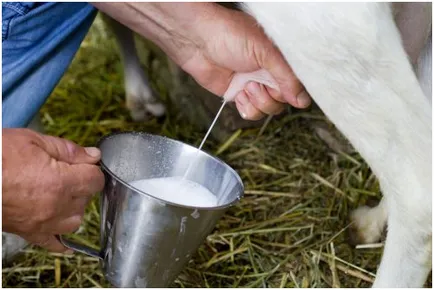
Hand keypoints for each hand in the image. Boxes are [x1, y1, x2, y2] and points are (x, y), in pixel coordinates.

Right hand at [2, 129, 104, 251]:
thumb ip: (68, 150)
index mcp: (60, 182)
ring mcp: (42, 222)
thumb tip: (93, 156)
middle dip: (81, 185)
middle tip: (66, 173)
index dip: (92, 169)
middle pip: (86, 199)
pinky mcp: (28, 232)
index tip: (85, 164)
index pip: (96, 180)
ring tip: (60, 194)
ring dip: (73, 208)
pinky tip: (66, 239)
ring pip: (75, 221)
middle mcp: (55, 206)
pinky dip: (61, 241)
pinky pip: (53, 244)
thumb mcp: (33, 140)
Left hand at [93, 3, 310, 120]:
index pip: (297, 86)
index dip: (291, 92)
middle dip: (270, 97)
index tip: (279, 88)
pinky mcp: (238, 95)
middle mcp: (269, 74)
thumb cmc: (230, 34)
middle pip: (283, 102)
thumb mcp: (265, 51)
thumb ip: (286, 76)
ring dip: (257, 102)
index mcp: (280, 60)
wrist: (197, 40)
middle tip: (256, 82)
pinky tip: (238, 93)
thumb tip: (302, 100)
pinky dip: (246, 107)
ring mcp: (254, 85)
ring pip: (267, 110)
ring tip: (245, 85)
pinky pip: (250, 113)